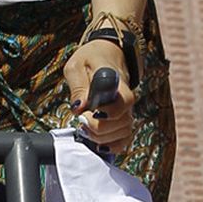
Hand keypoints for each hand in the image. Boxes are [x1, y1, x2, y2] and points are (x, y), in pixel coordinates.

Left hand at [63, 37, 136, 153]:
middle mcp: (125, 97)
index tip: (91, 113)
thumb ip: (78, 86)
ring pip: (124, 132)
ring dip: (102, 137)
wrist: (106, 55)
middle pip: (123, 121)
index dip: (110, 112)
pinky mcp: (122, 119)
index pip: (124, 99)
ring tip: (84, 130)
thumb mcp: (76, 66)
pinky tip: (98, 144)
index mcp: (116, 81)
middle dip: (99, 128)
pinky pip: (124, 139)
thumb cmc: (89, 60)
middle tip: (81, 121)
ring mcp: (126, 109)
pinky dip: (112, 146)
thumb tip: (79, 107)